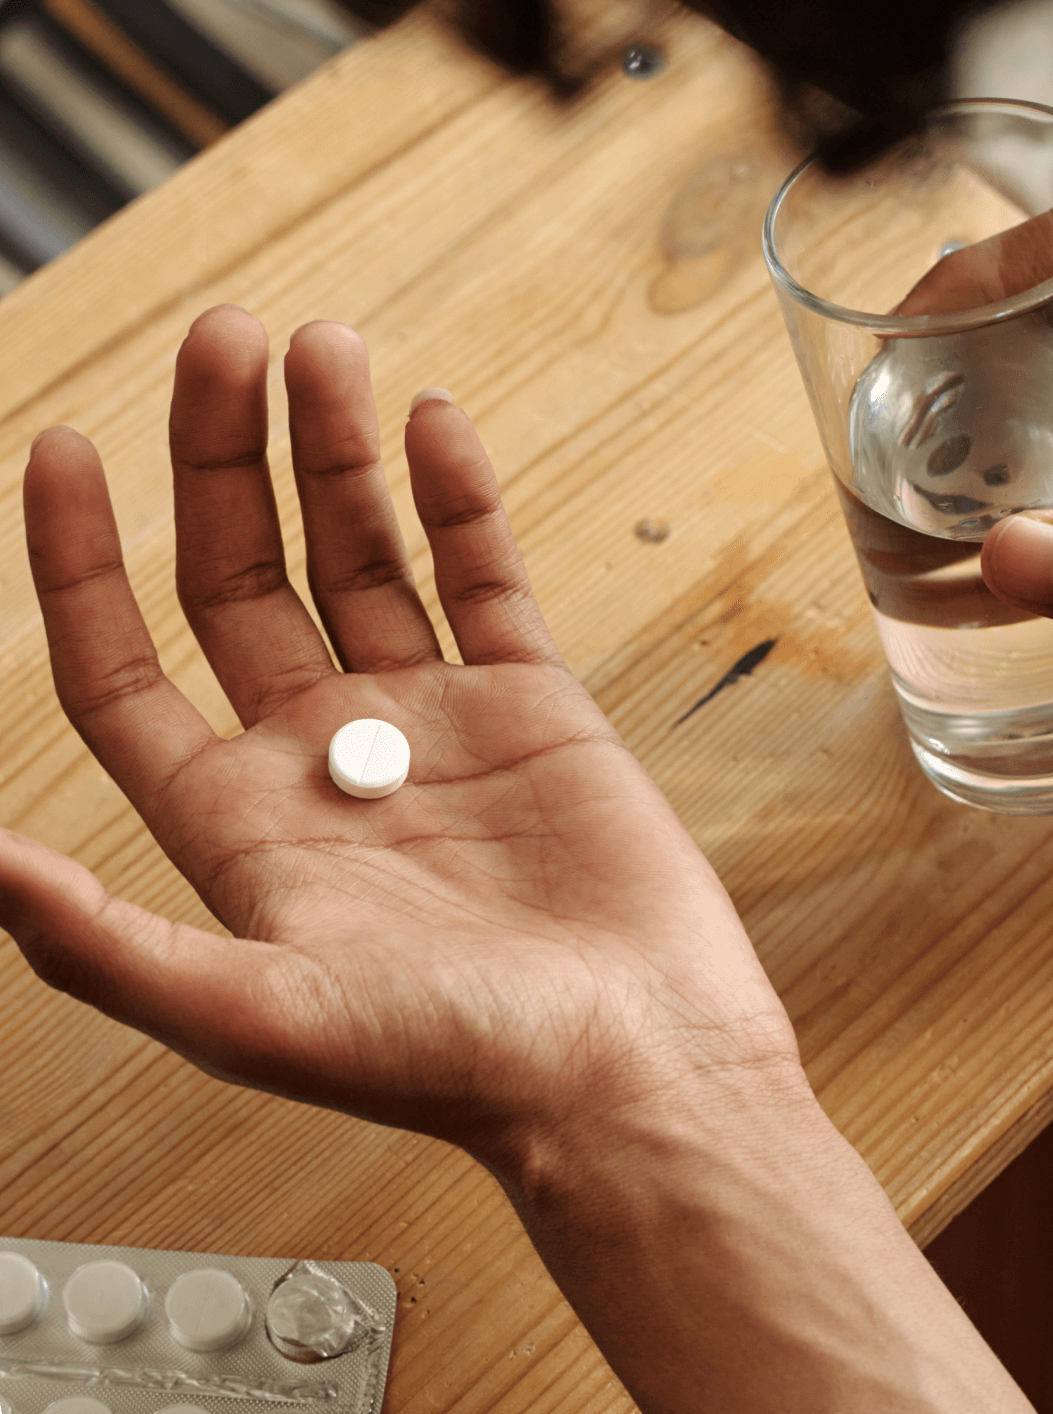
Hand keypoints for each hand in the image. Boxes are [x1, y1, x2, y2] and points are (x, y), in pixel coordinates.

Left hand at [0, 308, 800, 1180]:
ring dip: (335, 449)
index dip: (78, 562)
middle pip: (243, 574)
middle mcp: (322, 757)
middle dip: (223, 457)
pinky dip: (458, 494)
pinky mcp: (533, 702)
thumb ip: (104, 941)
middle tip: (224, 341)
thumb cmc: (453, 1068)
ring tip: (319, 349)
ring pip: (363, 552)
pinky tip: (429, 421)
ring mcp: (430, 721)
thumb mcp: (253, 1016)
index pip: (125, 668)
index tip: (59, 449)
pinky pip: (483, 572)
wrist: (632, 1072)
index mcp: (239, 824)